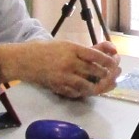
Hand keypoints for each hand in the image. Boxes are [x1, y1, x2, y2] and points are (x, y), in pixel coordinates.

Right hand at [0, 39, 119, 98]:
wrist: (23, 60)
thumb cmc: (45, 50)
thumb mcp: (66, 45)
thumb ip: (86, 49)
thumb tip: (108, 48)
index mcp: (71, 49)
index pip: (95, 56)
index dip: (108, 60)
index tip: (115, 62)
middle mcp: (68, 62)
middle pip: (94, 71)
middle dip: (107, 74)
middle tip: (113, 74)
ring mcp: (63, 76)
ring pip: (87, 85)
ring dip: (98, 86)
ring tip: (104, 84)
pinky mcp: (58, 87)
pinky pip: (76, 93)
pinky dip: (85, 92)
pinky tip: (89, 89)